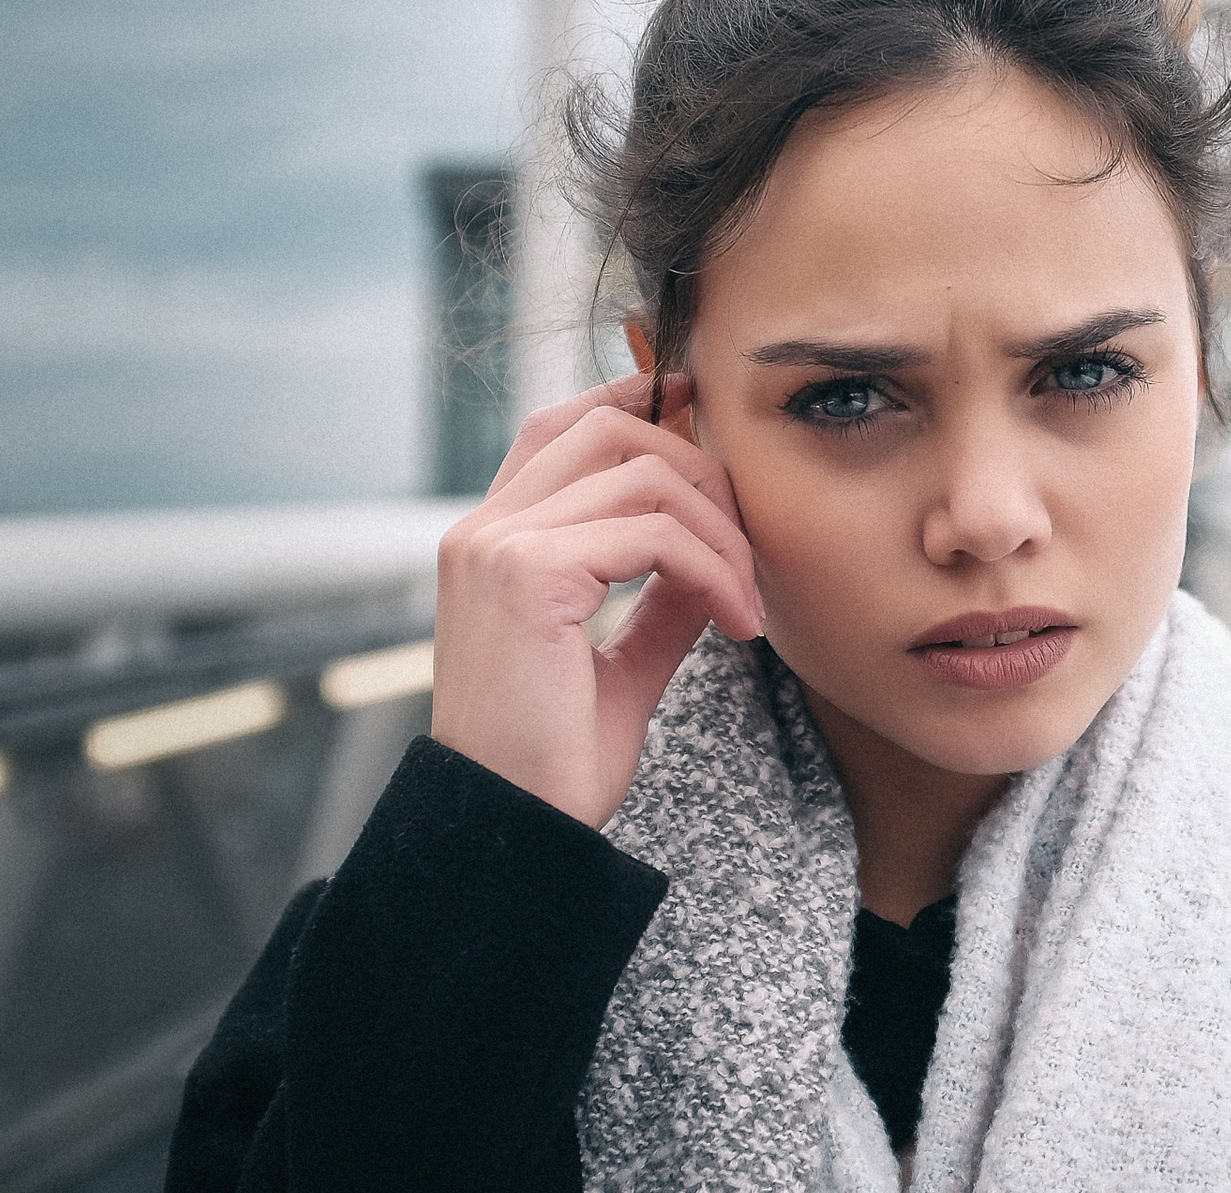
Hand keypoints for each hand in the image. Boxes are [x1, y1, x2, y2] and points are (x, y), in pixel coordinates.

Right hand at [430, 373, 762, 827]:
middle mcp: (482, 530)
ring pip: (643, 474)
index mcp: (491, 543)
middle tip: (748, 544)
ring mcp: (499, 545)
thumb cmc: (555, 763)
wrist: (516, 828)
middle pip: (607, 429)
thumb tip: (710, 562)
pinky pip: (654, 535)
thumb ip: (658, 605)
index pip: (558, 428)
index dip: (632, 403)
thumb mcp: (619, 668)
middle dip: (699, 469)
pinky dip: (715, 571)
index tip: (701, 413)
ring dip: (721, 531)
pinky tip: (738, 621)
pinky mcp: (528, 574)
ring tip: (747, 599)